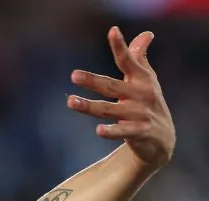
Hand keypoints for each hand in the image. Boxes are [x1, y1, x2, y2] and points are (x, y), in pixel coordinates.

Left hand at [68, 26, 174, 171]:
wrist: (162, 138)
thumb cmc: (147, 103)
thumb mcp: (146, 80)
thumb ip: (139, 58)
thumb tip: (145, 34)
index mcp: (142, 79)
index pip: (128, 61)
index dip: (120, 46)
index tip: (112, 31)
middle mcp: (141, 94)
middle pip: (112, 86)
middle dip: (93, 81)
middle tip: (74, 75)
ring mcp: (140, 114)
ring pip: (109, 110)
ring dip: (89, 106)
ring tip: (71, 102)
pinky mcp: (139, 132)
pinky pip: (122, 131)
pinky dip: (111, 131)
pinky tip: (99, 130)